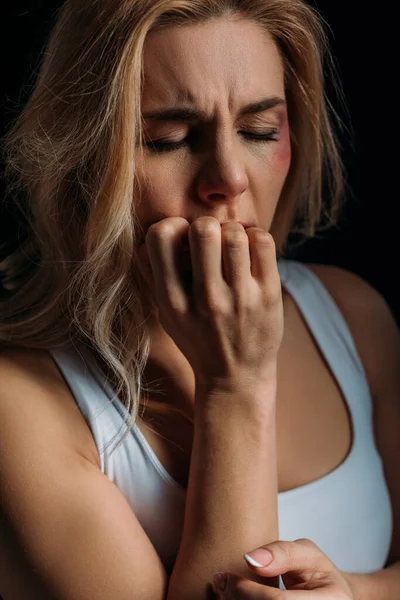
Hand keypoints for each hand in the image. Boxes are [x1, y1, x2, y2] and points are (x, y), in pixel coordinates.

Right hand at [137, 216, 282, 396]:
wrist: (235, 378)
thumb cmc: (198, 338)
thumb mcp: (166, 314)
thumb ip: (155, 275)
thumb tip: (153, 232)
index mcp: (172, 301)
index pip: (161, 236)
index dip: (172, 226)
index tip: (182, 240)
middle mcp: (206, 300)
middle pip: (203, 229)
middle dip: (206, 225)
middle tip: (211, 240)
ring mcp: (240, 299)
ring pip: (235, 234)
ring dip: (232, 231)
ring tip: (232, 246)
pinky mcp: (269, 297)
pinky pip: (263, 242)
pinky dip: (256, 235)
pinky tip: (250, 249)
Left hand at [212, 538, 354, 598]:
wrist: (329, 598)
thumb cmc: (317, 574)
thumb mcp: (307, 553)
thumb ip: (282, 553)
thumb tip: (250, 559)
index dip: (246, 590)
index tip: (224, 575)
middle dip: (235, 599)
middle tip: (219, 582)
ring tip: (224, 590)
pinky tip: (234, 599)